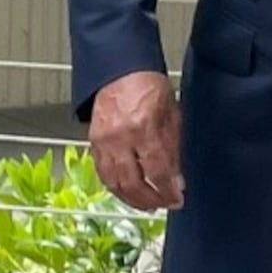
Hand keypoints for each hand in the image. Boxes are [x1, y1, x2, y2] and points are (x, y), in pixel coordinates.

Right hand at [87, 70, 184, 211]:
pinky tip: (128, 193)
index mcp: (143, 127)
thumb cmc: (148, 85)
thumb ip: (173, 148)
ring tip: (148, 204)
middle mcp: (120, 137)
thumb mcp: (171, 114)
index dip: (168, 190)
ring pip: (115, 183)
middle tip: (164, 204)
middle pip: (134, 183)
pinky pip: (103, 173)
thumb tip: (177, 179)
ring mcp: (103, 141)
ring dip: (132, 199)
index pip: (157, 171)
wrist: (120, 68)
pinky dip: (116, 188)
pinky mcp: (93, 142)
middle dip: (151, 199)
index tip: (178, 198)